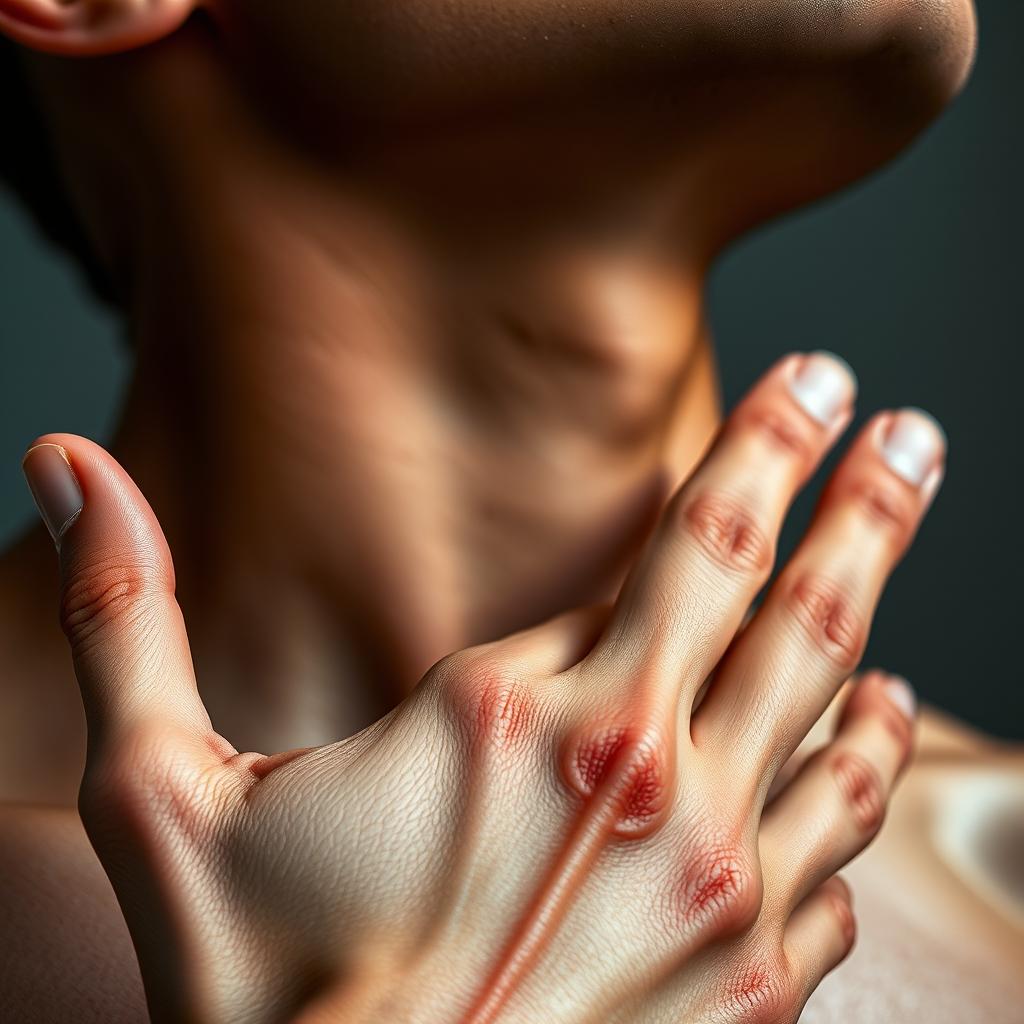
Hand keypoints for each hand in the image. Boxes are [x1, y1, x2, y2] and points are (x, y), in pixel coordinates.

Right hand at [23, 352, 941, 1022]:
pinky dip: (867, 768)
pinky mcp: (748, 987)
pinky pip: (840, 849)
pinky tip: (880, 721)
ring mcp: (715, 891)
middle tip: (909, 425)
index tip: (812, 383)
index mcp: (519, 719)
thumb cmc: (263, 1002)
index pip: (682, 537)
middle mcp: (643, 786)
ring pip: (840, 710)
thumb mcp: (164, 799)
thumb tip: (66, 471)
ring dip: (881, 606)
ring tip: (911, 519)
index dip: (756, 444)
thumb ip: (132, 618)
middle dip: (861, 495)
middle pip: (790, 597)